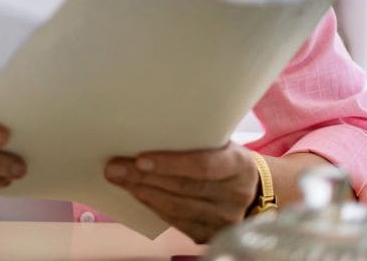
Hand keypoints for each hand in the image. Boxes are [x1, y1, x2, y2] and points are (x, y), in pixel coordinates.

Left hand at [105, 143, 257, 243]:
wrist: (252, 190)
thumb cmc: (225, 159)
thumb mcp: (220, 144)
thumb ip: (194, 141)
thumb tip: (146, 132)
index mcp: (239, 165)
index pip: (204, 166)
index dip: (171, 164)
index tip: (141, 159)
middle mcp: (235, 195)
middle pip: (184, 188)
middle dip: (144, 178)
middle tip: (115, 168)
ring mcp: (224, 220)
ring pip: (176, 208)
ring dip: (143, 193)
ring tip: (120, 179)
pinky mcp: (210, 235)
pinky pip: (176, 222)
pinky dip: (153, 207)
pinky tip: (138, 194)